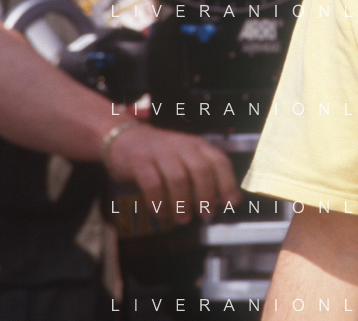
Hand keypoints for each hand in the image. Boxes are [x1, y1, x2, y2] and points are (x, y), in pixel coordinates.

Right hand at [104, 123, 241, 223]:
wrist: (125, 139)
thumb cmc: (161, 155)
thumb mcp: (186, 157)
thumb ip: (205, 174)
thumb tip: (226, 200)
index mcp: (198, 145)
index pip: (219, 161)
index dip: (228, 183)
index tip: (232, 203)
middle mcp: (182, 146)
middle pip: (200, 170)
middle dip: (206, 195)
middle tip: (206, 214)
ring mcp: (160, 152)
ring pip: (178, 178)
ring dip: (182, 203)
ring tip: (183, 219)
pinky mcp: (140, 162)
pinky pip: (153, 184)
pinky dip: (159, 202)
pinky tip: (162, 214)